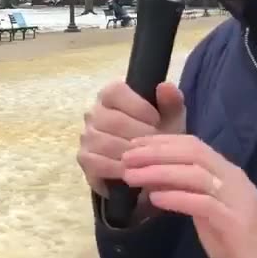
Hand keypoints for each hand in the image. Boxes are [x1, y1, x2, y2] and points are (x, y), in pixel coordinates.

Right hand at [77, 80, 186, 197]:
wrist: (150, 166)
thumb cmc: (158, 135)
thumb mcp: (170, 118)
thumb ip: (171, 101)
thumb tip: (165, 86)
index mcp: (111, 95)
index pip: (116, 92)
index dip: (138, 106)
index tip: (157, 121)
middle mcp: (94, 112)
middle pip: (112, 121)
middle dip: (138, 135)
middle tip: (155, 146)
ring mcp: (87, 135)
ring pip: (104, 142)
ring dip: (129, 153)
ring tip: (146, 160)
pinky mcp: (85, 158)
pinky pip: (97, 162)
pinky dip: (116, 168)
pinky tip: (132, 171)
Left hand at [121, 133, 256, 257]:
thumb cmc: (233, 244)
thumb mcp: (205, 211)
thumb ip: (186, 191)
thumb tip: (152, 177)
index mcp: (228, 173)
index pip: (193, 144)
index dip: (161, 142)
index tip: (133, 146)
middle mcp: (234, 179)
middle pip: (192, 153)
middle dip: (156, 152)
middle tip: (126, 158)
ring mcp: (236, 199)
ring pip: (195, 174)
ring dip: (159, 172)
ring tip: (132, 176)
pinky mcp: (235, 222)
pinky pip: (203, 203)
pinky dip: (177, 198)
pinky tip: (155, 199)